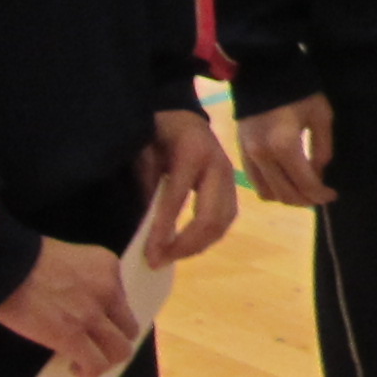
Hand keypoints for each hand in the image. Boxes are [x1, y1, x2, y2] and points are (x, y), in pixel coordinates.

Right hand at [0, 236, 142, 376]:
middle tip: (93, 345)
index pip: (122, 300)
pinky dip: (88, 372)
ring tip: (85, 360)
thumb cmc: (25, 258)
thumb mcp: (69, 258)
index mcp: (107, 266)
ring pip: (119, 350)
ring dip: (104, 359)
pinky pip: (95, 364)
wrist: (4, 265)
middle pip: (128, 328)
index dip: (107, 315)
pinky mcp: (73, 336)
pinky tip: (74, 367)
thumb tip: (80, 304)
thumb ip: (84, 278)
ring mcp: (93, 314)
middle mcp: (108, 289)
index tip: (91, 322)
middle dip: (112, 340)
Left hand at [135, 107, 236, 267]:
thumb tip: (144, 226)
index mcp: (193, 152)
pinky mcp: (232, 187)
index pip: (177, 199)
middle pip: (210, 218)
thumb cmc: (160, 130)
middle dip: (185, 246)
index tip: (149, 255)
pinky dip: (208, 238)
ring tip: (171, 256)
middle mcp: (218, 166)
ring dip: (198, 246)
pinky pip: (226, 219)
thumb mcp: (144, 149)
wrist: (184, 115)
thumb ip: (145, 182)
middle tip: (159, 261)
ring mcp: (230, 177)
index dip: (163, 229)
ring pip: (223, 222)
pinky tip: (187, 245)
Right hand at [239, 93, 336, 208]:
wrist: (263, 72)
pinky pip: (255, 183)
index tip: (333, 195)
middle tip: (321, 195)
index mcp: (284, 146)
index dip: (321, 194)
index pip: (305, 184)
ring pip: (268, 193)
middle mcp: (262, 156)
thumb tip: (319, 174)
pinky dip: (271, 190)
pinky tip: (285, 183)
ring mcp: (248, 156)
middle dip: (307, 199)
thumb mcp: (321, 116)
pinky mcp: (240, 152)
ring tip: (304, 190)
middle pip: (286, 194)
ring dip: (288, 197)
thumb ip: (322, 148)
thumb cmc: (299, 90)